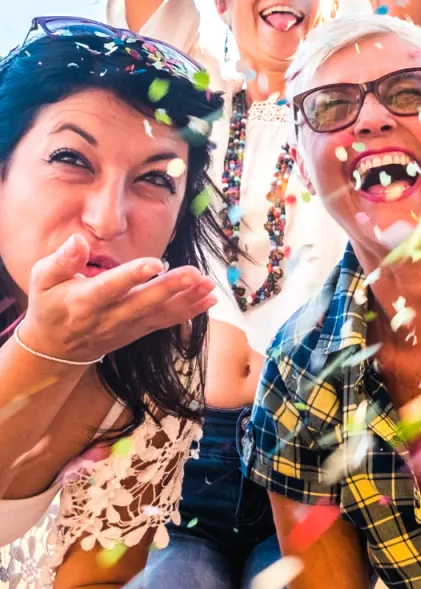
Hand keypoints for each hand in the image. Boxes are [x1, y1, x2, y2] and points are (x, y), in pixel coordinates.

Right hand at [17, 234, 216, 364]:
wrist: (54, 348)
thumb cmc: (50, 305)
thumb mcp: (43, 280)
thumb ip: (61, 260)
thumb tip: (78, 240)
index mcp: (83, 302)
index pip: (109, 288)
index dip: (132, 276)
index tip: (155, 263)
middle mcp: (107, 317)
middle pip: (142, 303)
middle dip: (169, 288)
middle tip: (195, 273)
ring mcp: (126, 328)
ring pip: (159, 314)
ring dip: (187, 300)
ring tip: (209, 285)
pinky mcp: (138, 331)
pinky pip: (165, 322)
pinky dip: (189, 312)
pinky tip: (210, 299)